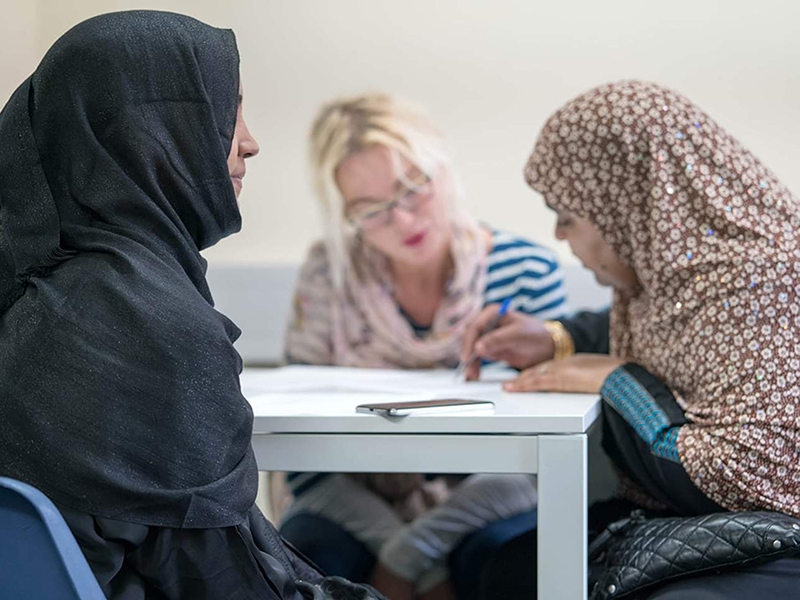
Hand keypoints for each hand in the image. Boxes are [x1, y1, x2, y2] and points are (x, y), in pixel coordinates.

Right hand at [461, 305, 554, 379]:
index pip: (475, 327)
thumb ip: (497, 340)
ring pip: (473, 350)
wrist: (548, 347)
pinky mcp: (492, 348)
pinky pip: (480, 357)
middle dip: (468, 354)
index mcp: (493, 313)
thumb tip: (477, 347)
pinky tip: (474, 374)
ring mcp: (489, 336)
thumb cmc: (536, 335)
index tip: (468, 357)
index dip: (469, 342)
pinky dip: (476, 365)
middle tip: (468, 370)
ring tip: (472, 376)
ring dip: (471, 362)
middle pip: (471, 339)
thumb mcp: (517, 335)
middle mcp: (489, 323)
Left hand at [503, 353, 623, 393]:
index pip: (547, 368)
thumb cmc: (614, 374)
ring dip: (520, 382)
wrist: (620, 376)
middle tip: (509, 384)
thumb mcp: (594, 371)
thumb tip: (578, 382)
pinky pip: (539, 382)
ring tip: (509, 387)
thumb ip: (582, 375)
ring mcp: (561, 371)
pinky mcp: (561, 380)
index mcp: (571, 362)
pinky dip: (526, 384)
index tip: (524, 378)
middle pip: (537, 370)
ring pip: (535, 375)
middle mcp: (563, 365)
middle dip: (523, 378)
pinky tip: (517, 387)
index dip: (533, 373)